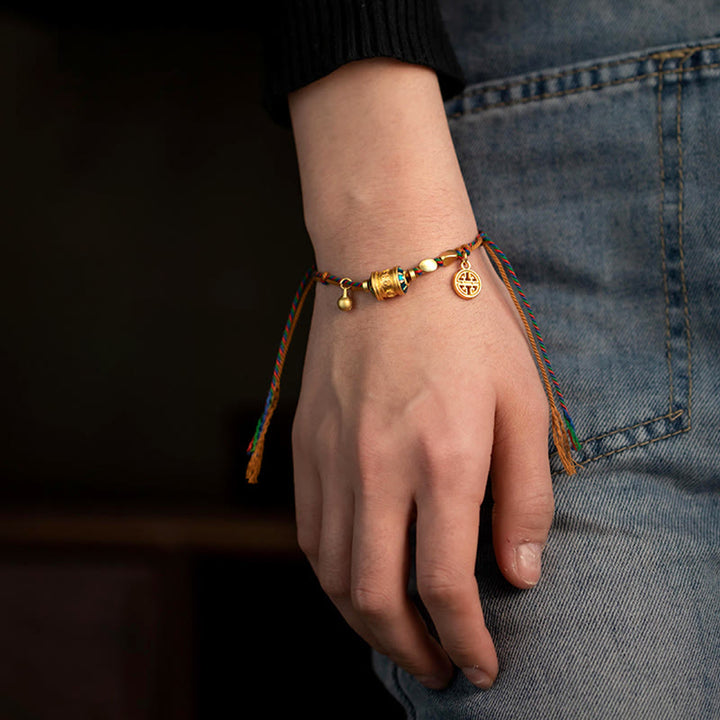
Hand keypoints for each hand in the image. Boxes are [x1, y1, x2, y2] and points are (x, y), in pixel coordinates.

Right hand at [292, 250, 552, 689]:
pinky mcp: (304, 443)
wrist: (388, 258)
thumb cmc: (466, 323)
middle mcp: (376, 468)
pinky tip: (356, 577)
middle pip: (375, 596)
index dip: (465, 641)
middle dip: (410, 651)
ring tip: (398, 636)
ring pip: (330, 573)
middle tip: (439, 669)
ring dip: (364, 622)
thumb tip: (519, 574)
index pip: (444, 585)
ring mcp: (330, 457)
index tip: (482, 664)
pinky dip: (331, 574)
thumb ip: (525, 495)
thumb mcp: (525, 401)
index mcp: (443, 458)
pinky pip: (308, 531)